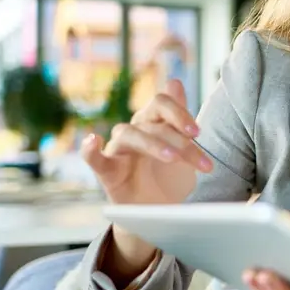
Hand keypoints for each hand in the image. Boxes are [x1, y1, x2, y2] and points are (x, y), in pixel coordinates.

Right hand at [81, 80, 210, 204]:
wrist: (157, 208)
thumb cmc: (168, 175)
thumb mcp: (181, 146)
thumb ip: (178, 116)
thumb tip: (174, 81)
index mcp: (153, 121)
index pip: (161, 103)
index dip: (179, 113)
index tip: (197, 132)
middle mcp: (135, 130)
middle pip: (154, 124)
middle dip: (180, 141)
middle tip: (201, 161)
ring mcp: (119, 149)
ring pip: (130, 135)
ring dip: (154, 145)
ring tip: (172, 158)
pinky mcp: (107, 171)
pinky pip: (93, 157)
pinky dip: (89, 148)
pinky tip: (92, 140)